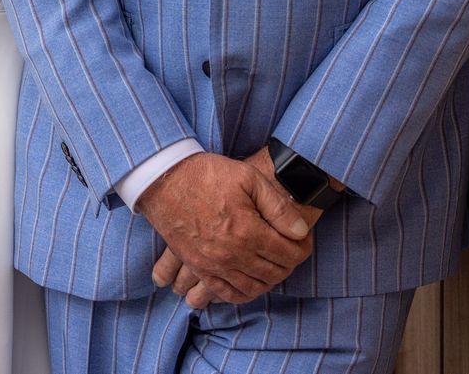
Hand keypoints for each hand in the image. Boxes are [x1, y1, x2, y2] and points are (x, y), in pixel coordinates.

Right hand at [134, 152, 313, 308]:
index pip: (289, 254)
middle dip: (289, 264)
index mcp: (248, 232)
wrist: (164, 179)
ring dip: (269, 281)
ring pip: (253, 288)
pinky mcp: (198, 267)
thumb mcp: (248, 178)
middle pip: (274, 273)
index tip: (303, 239)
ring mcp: (213, 265)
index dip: (303, 248)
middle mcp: (232, 255)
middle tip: (291, 250)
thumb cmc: (207, 174)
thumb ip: (278, 207)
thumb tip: (301, 230)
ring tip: (273, 265)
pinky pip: (225, 293)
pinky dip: (242, 293)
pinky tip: (249, 283)